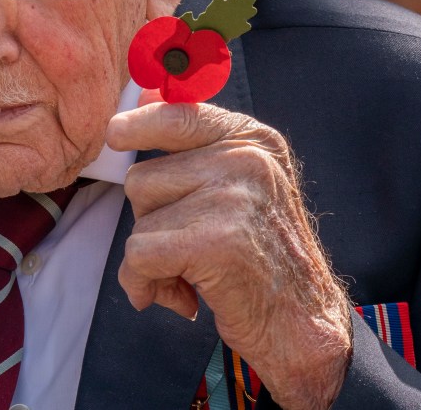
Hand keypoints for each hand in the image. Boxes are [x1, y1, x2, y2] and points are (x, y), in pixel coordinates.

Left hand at [107, 100, 351, 409]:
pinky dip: (148, 283)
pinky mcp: (218, 240)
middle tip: (189, 248)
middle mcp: (247, 159)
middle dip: (151, 223)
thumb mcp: (239, 186)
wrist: (304, 325)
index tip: (116, 133)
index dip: (140, 125)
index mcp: (252, 140)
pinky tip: (185, 297)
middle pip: (141, 178)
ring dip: (150, 257)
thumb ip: (193, 144)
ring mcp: (234, 197)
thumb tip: (143, 96)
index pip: (179, 114)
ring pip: (138, 218)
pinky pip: (140, 254)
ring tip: (193, 271)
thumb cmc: (262, 257)